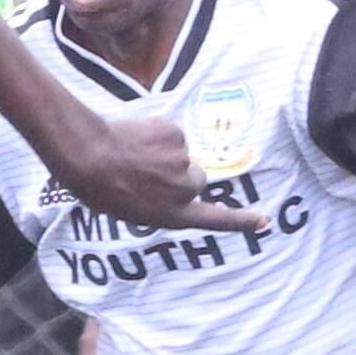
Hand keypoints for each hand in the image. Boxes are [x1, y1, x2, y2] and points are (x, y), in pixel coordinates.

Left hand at [45, 106, 231, 233]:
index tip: (266, 220)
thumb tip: (174, 186)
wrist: (89, 156)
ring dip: (162, 153)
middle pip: (197, 178)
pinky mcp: (176, 135)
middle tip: (143, 173)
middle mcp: (186, 189)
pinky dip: (155, 134)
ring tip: (131, 156)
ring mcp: (183, 161)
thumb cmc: (101, 188)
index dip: (241, 221)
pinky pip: (170, 133)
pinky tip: (134, 139)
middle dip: (178, 174)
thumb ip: (162, 202)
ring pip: (181, 154)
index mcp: (174, 214)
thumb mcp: (133, 210)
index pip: (216, 220)